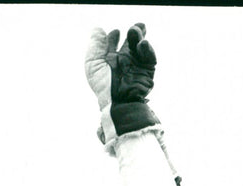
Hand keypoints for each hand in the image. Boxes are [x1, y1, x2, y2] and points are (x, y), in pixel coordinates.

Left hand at [85, 23, 160, 147]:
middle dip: (133, 33)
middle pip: (129, 44)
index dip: (113, 37)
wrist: (119, 101)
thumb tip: (98, 29)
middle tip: (134, 27)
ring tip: (136, 30)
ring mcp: (136, 66)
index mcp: (109, 62)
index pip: (112, 45)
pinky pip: (149, 57)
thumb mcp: (93, 63)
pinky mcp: (147, 71)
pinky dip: (147, 49)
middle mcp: (123, 63)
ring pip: (140, 48)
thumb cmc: (103, 85)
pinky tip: (143, 43)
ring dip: (139, 37)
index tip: (115, 32)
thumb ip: (96, 45)